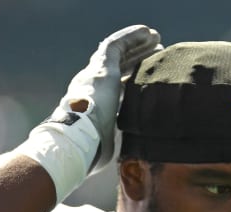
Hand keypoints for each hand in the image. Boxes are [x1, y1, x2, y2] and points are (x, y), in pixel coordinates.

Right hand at [55, 25, 160, 172]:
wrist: (74, 141)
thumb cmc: (88, 152)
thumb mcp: (105, 147)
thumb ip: (113, 145)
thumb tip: (126, 159)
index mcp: (93, 107)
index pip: (114, 90)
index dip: (131, 82)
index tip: (147, 80)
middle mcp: (91, 87)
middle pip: (118, 69)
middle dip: (136, 60)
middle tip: (155, 52)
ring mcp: (95, 75)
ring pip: (118, 54)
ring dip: (137, 45)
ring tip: (155, 38)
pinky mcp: (101, 67)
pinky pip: (117, 45)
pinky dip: (132, 37)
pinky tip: (147, 32)